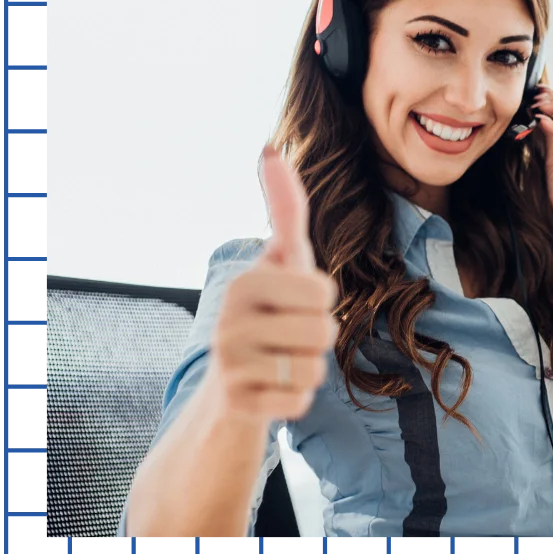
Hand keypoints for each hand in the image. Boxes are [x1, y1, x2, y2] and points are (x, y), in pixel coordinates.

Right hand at [207, 146, 338, 423]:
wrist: (230, 384)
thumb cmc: (269, 309)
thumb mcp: (282, 259)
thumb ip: (285, 208)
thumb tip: (270, 147)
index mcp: (244, 281)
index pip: (322, 291)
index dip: (319, 300)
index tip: (292, 302)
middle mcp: (228, 322)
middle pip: (324, 331)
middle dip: (317, 337)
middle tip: (288, 336)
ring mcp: (229, 366)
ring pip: (315, 369)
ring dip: (309, 368)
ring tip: (280, 361)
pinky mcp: (238, 406)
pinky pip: (301, 404)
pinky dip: (296, 399)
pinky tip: (271, 389)